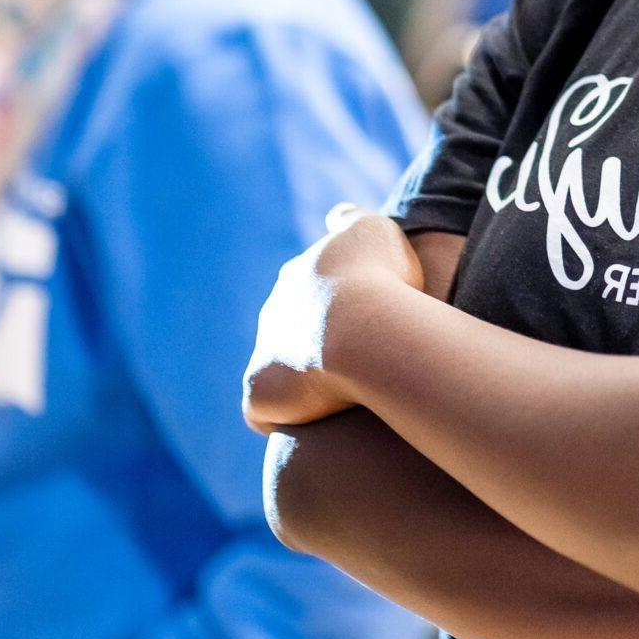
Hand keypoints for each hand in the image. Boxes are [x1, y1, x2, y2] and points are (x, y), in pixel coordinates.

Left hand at [244, 210, 423, 433]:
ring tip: (342, 398)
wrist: (364, 332)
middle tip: (359, 364)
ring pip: (278, 370)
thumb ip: (353, 220)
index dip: (339, 306)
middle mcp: (273, 310)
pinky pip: (264, 412)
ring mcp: (262, 352)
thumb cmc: (382, 281)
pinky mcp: (257, 393)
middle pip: (291, 329)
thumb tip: (335, 215)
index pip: (312, 288)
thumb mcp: (376, 231)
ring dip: (302, 381)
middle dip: (316, 343)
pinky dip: (285, 416)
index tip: (367, 321)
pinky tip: (318, 424)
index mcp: (301, 275)